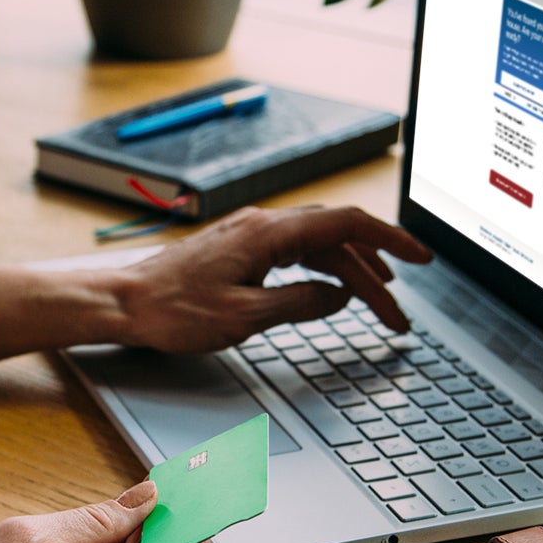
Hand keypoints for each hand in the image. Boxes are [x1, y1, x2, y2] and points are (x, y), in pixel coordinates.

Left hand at [111, 205, 431, 353]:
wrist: (122, 303)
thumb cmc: (172, 311)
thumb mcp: (244, 318)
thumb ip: (299, 304)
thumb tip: (338, 298)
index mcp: (268, 234)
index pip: (346, 224)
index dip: (390, 240)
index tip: (420, 259)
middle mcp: (263, 226)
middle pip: (337, 239)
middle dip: (375, 274)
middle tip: (398, 315)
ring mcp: (251, 236)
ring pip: (318, 248)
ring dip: (351, 275)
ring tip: (378, 307)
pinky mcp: (240, 250)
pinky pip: (296, 254)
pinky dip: (322, 272)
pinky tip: (332, 293)